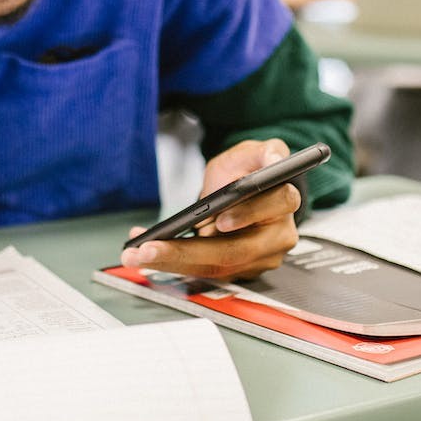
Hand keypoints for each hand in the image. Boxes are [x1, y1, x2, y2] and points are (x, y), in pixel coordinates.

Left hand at [121, 139, 300, 279]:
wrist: (246, 191)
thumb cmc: (248, 170)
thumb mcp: (254, 151)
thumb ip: (267, 150)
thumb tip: (274, 160)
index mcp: (284, 204)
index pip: (272, 208)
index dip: (245, 216)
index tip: (219, 220)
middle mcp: (277, 237)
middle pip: (234, 251)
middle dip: (187, 251)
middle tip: (149, 248)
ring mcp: (259, 258)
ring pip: (215, 267)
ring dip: (171, 262)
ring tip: (136, 254)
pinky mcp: (238, 270)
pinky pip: (204, 270)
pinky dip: (173, 263)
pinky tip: (144, 255)